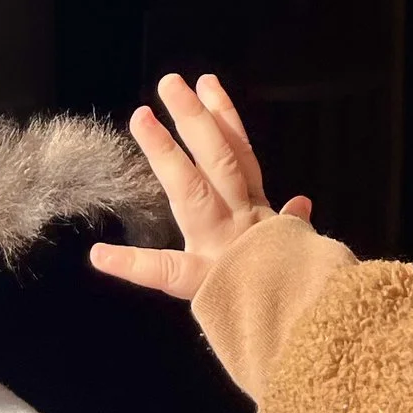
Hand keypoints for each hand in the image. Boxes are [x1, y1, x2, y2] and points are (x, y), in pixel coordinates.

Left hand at [90, 74, 312, 299]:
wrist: (314, 329)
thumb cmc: (306, 294)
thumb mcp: (306, 254)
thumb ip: (295, 227)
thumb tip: (302, 202)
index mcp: (260, 217)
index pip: (243, 158)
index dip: (226, 120)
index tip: (207, 85)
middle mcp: (239, 222)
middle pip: (218, 161)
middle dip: (194, 120)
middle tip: (170, 83)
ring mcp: (221, 248)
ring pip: (193, 191)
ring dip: (166, 153)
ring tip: (140, 117)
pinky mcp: (203, 283)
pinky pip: (166, 274)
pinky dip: (131, 266)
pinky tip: (98, 255)